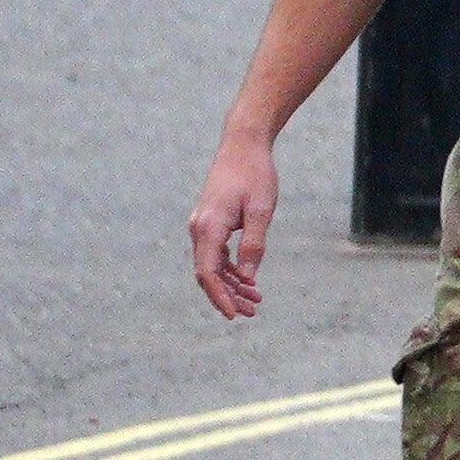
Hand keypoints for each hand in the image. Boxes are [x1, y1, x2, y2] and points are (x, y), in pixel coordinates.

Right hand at [186, 130, 277, 322]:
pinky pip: (216, 254)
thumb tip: (247, 278)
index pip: (207, 273)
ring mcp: (202, 226)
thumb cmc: (255, 175)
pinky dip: (231, 268)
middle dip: (228, 295)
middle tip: (253, 312)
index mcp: (208, 227)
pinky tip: (248, 280)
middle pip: (208, 273)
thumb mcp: (261, 210)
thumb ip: (253, 244)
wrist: (243, 146)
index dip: (220, 296)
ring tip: (256, 300)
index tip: (235, 314)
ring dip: (232, 284)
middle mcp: (199, 229)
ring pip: (212, 265)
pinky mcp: (210, 223)